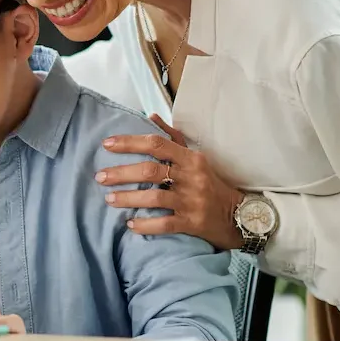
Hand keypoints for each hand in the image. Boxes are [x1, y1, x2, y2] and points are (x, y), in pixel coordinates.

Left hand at [97, 114, 245, 249]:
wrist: (239, 215)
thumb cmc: (211, 183)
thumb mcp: (196, 158)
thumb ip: (173, 137)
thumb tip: (151, 116)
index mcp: (191, 158)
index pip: (157, 144)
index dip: (130, 142)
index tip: (107, 144)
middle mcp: (191, 177)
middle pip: (151, 171)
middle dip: (122, 173)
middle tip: (100, 177)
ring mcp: (192, 201)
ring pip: (154, 198)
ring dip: (128, 199)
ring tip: (109, 199)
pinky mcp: (193, 223)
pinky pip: (165, 224)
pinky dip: (145, 225)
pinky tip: (130, 224)